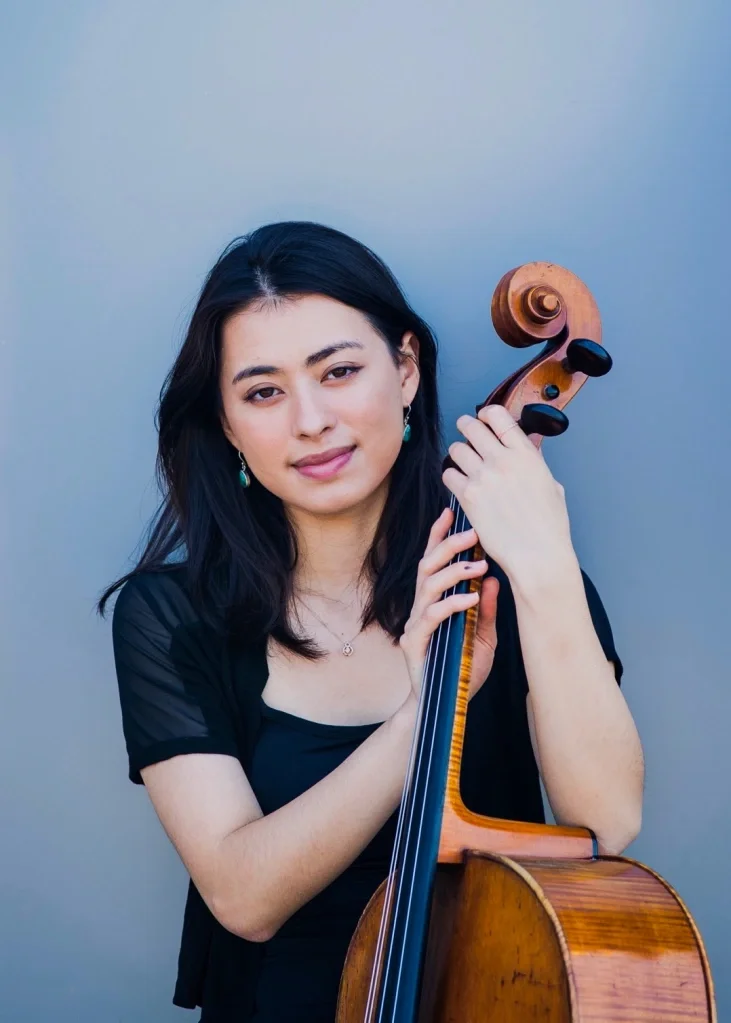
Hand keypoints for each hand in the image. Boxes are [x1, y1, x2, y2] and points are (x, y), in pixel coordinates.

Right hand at [399, 508, 499, 708]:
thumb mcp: (484, 636)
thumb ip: (487, 610)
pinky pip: (431, 617)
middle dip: (448, 545)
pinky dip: (451, 604)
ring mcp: (415, 624)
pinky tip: (470, 599)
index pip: (434, 561)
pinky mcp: (414, 643)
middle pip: (428, 565)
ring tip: (479, 565)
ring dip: (454, 571)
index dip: (439, 536)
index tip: (451, 512)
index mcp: (435, 601)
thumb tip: (495, 581)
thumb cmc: (461, 670)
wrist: (441, 707)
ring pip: (428, 586)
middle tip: (473, 534)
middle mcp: (421, 607)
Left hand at [441, 405, 575, 584]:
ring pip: (456, 449)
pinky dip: (451, 476)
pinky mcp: (468, 495)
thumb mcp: (551, 484)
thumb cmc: (549, 526)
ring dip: (457, 452)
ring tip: (462, 460)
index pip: (499, 416)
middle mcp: (503, 460)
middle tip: (465, 430)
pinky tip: (459, 483)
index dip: (487, 413)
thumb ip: (535, 461)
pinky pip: (448, 474)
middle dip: (466, 426)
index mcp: (526, 454)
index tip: (484, 417)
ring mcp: (483, 477)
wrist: (537, 554)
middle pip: (472, 426)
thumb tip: (528, 445)